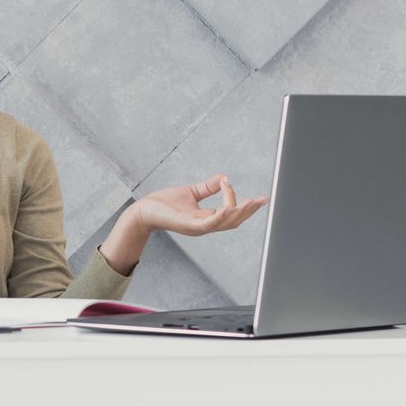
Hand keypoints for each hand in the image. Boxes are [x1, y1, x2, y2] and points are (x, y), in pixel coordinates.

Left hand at [128, 174, 265, 237]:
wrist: (142, 210)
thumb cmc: (163, 203)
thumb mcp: (191, 192)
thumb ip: (207, 187)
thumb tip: (224, 177)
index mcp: (206, 219)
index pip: (232, 215)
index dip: (246, 206)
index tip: (249, 190)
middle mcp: (204, 226)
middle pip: (233, 222)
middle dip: (249, 211)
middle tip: (262, 200)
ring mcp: (196, 227)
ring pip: (224, 223)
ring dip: (239, 212)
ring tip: (251, 202)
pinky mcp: (187, 225)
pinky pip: (208, 223)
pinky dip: (221, 215)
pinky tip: (229, 206)